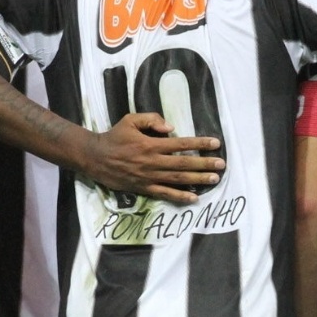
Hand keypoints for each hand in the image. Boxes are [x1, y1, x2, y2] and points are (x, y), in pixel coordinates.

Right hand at [81, 113, 226, 201]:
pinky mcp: (144, 188)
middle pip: (183, 164)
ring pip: (177, 179)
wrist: (95, 157)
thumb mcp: (130, 120)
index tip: (215, 144)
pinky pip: (164, 193)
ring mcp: (149, 176)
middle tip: (221, 165)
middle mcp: (152, 161)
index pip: (181, 144)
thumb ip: (151, 119)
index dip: (199, 143)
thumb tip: (171, 128)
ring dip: (197, 180)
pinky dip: (180, 196)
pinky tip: (194, 198)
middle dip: (204, 164)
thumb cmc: (114, 136)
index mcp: (151, 144)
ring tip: (214, 179)